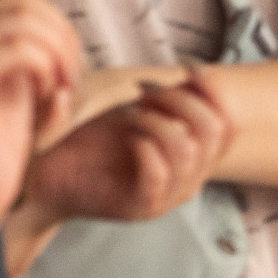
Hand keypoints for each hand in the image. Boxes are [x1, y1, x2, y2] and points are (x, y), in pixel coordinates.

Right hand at [0, 0, 82, 233]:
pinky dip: (50, 71)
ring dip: (61, 53)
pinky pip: (25, 49)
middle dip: (63, 31)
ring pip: (27, 18)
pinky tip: (48, 98)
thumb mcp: (16, 68)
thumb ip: (17, 26)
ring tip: (61, 88)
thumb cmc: (0, 131)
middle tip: (71, 73)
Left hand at [7, 67, 234, 274]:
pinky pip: (159, 174)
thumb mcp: (133, 109)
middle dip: (181, 101)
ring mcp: (168, 196)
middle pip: (216, 132)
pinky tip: (126, 137)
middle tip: (146, 95)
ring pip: (189, 150)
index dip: (213, 91)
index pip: (229, 124)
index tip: (186, 70)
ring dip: (157, 121)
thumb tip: (192, 71)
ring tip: (130, 114)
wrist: (47, 174)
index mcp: (195, 156)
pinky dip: (144, 146)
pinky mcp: (140, 208)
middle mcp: (190, 178)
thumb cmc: (89, 139)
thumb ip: (167, 98)